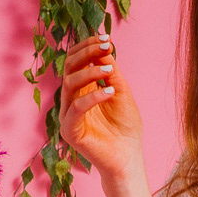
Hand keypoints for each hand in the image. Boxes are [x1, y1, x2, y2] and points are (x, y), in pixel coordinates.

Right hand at [58, 34, 143, 184]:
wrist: (128, 158)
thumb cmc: (125, 128)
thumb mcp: (122, 93)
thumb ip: (111, 72)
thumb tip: (104, 47)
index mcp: (82, 88)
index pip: (76, 60)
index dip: (88, 46)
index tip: (106, 38)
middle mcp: (72, 98)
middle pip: (69, 67)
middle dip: (87, 52)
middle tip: (106, 46)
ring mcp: (68, 114)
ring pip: (70, 83)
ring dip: (90, 71)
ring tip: (110, 70)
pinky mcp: (70, 130)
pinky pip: (76, 108)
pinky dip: (93, 96)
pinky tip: (110, 92)